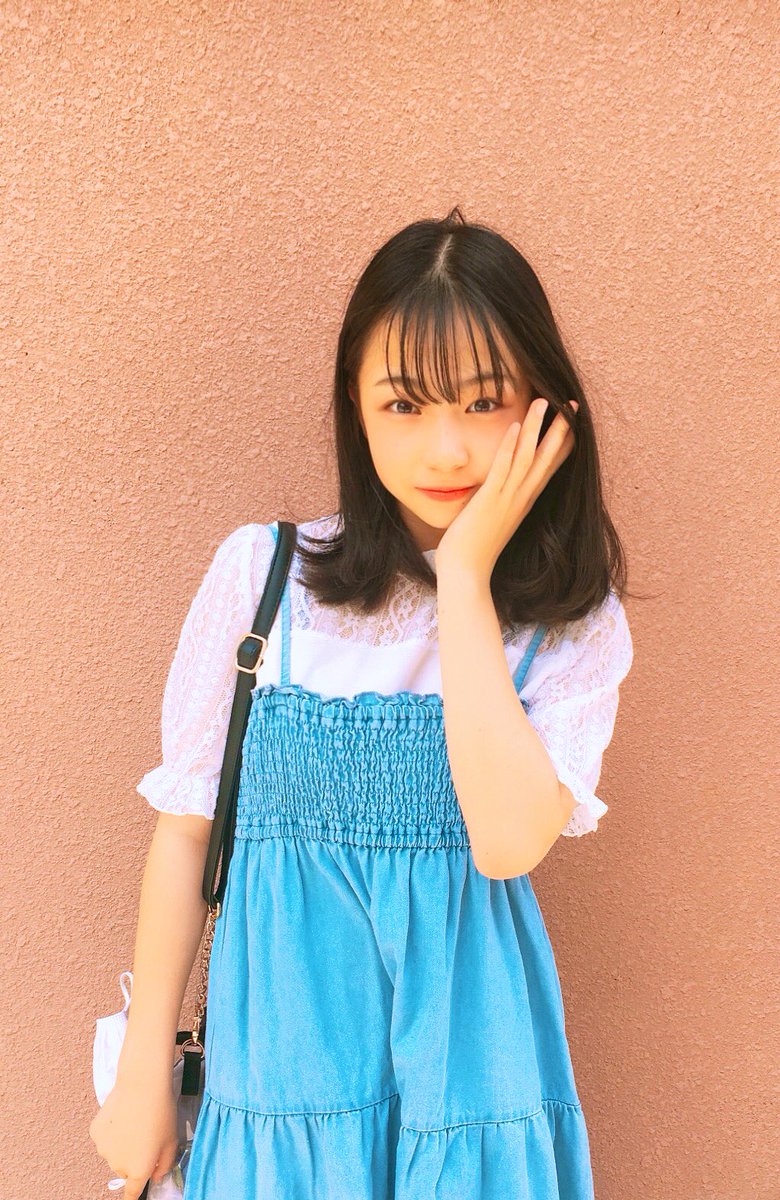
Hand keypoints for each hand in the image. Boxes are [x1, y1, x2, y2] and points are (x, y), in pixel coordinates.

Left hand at [435, 398, 578, 580]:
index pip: (549, 467)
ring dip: (537, 428)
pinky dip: (510, 448)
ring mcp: (507, 499)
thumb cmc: (475, 548)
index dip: (563, 444)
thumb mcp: (494, 519)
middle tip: (573, 405)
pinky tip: (514, 427)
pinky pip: (502, 470)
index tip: (573, 422)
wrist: (467, 573)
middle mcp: (521, 498)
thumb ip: (499, 502)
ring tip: (544, 401)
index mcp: (524, 501)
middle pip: (547, 458)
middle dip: (560, 430)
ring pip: (528, 457)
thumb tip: (498, 491)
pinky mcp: (489, 501)